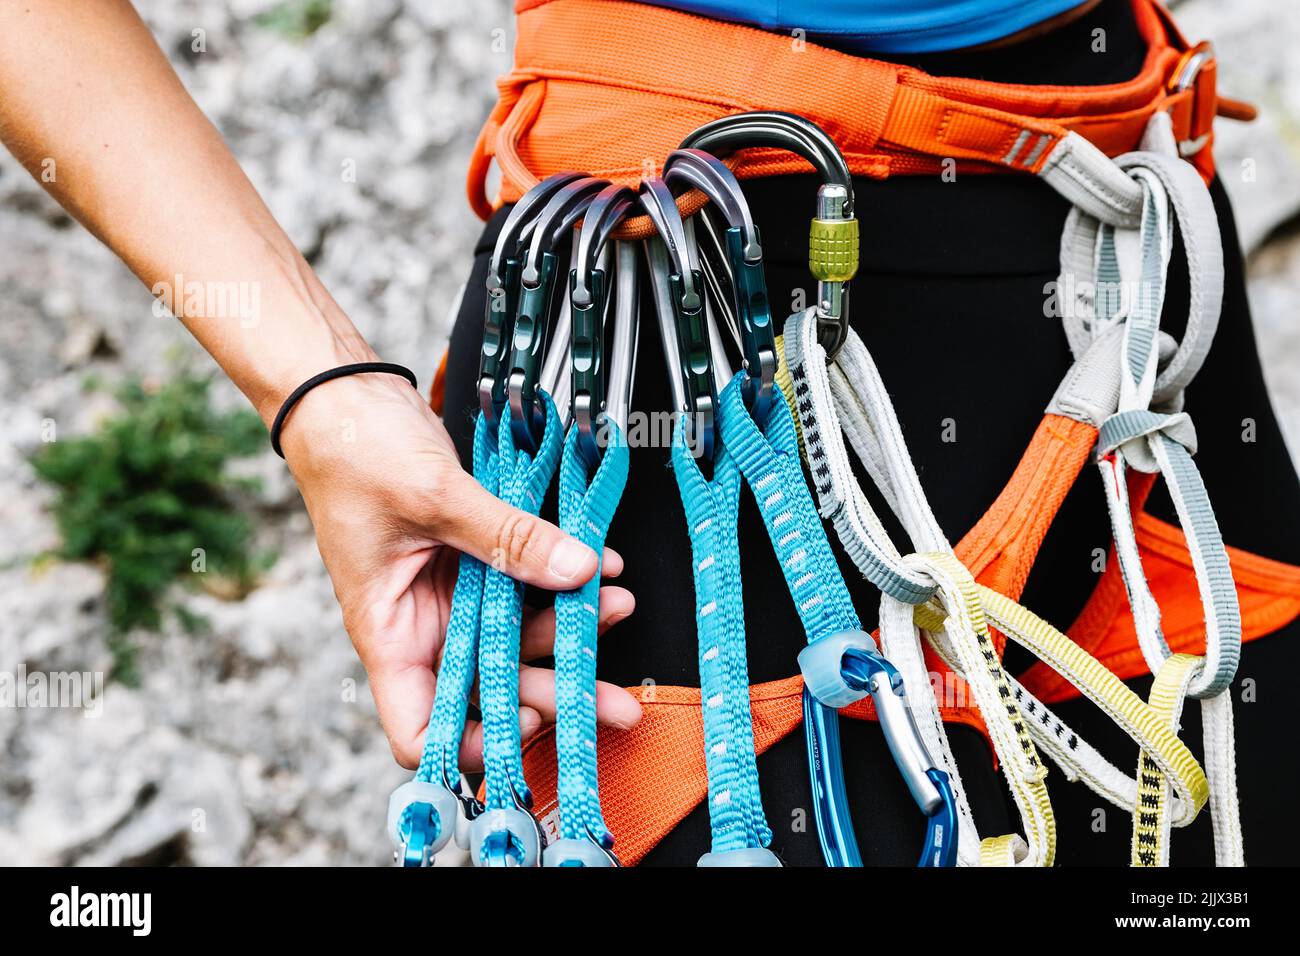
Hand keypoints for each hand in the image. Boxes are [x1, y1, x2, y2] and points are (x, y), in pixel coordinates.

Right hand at [280, 371, 641, 768]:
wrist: (345, 397)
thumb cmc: (353, 450)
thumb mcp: (432, 495)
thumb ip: (506, 536)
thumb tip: (576, 568)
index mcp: (389, 632)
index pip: (421, 728)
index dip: (474, 744)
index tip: (530, 719)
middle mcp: (423, 626)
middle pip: (490, 689)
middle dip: (554, 695)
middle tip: (613, 701)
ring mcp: (452, 595)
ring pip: (518, 637)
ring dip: (569, 631)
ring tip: (615, 606)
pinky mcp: (476, 562)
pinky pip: (527, 585)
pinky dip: (562, 581)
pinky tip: (599, 567)